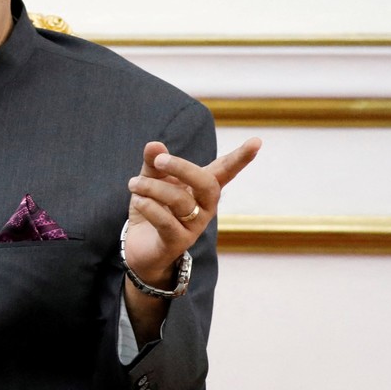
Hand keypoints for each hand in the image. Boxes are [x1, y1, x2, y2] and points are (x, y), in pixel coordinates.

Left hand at [124, 137, 261, 285]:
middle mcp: (205, 207)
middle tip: (159, 160)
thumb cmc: (151, 209)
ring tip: (133, 184)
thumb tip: (154, 145)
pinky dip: (150, 207)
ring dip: (154, 188)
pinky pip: (167, 222)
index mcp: (201, 188)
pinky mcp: (177, 241)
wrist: (139, 247)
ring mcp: (194, 226)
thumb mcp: (150, 181)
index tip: (257, 142)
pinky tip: (138, 200)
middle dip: (183, 167)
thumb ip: (153, 163)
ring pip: (181, 201)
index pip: (225, 170)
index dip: (240, 158)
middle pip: (207, 184)